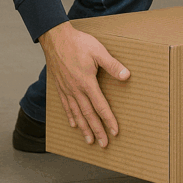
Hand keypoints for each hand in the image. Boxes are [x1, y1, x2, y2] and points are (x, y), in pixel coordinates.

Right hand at [38, 21, 129, 147]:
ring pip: (76, 114)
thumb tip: (126, 76)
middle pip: (88, 115)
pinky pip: (66, 105)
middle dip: (97, 131)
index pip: (100, 106)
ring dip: (84, 128)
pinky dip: (70, 116)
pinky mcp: (60, 86)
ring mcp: (66, 89)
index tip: (115, 132)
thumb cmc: (78, 43)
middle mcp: (76, 90)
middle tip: (103, 144)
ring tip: (89, 141)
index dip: (108, 120)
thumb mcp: (99, 51)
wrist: (55, 38)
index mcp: (87, 82)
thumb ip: (112, 65)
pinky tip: (73, 124)